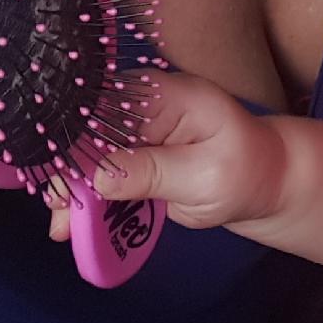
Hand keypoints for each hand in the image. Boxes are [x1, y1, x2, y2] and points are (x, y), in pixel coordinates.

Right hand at [48, 72, 284, 240]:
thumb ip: (152, 172)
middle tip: (60, 216)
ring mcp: (138, 128)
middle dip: (69, 172)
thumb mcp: (204, 175)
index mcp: (163, 93)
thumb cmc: (244, 170)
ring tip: (63, 229)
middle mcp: (144, 103)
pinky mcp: (136, 153)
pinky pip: (103, 171)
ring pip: (90, 154)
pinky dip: (89, 197)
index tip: (59, 179)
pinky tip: (73, 224)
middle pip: (89, 130)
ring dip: (74, 189)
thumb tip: (100, 174)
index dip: (75, 139)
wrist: (263, 181)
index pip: (104, 105)